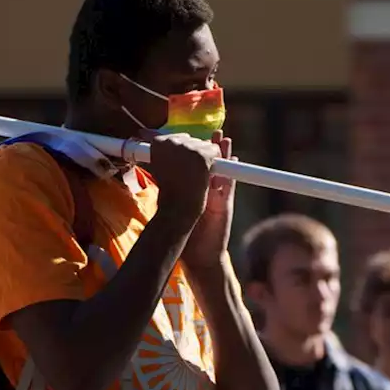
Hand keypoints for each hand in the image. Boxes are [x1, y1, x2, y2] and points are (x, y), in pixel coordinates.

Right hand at [148, 133, 221, 229]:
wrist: (177, 210)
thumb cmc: (169, 191)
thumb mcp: (157, 167)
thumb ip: (159, 150)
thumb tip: (145, 132)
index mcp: (158, 142)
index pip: (178, 139)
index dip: (182, 154)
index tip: (178, 167)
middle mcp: (172, 141)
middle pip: (192, 141)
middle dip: (194, 155)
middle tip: (187, 174)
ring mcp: (188, 147)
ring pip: (205, 145)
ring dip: (204, 160)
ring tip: (195, 176)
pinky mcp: (202, 155)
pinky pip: (216, 151)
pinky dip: (216, 163)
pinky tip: (206, 175)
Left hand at [181, 132, 236, 278]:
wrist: (200, 256)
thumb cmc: (187, 238)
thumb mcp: (177, 214)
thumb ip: (170, 197)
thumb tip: (155, 180)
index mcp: (196, 192)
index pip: (197, 168)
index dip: (196, 154)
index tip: (193, 139)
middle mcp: (208, 191)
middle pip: (212, 166)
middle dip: (212, 149)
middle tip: (213, 133)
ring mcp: (218, 198)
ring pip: (223, 171)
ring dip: (224, 156)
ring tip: (223, 139)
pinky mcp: (225, 206)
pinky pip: (230, 186)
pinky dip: (232, 174)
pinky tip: (233, 160)